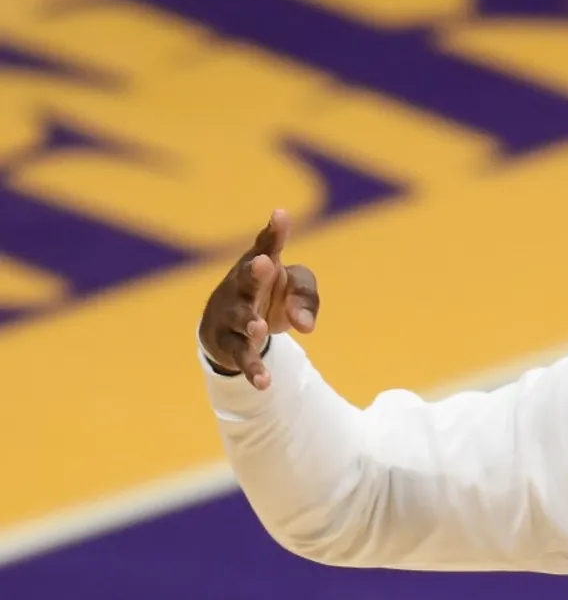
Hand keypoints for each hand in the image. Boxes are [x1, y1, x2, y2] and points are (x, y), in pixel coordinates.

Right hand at [198, 209, 318, 389]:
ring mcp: (232, 316)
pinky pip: (243, 358)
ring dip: (250, 324)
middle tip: (264, 264)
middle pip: (246, 279)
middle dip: (254, 272)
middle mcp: (240, 287)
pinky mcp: (230, 345)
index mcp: (258, 265)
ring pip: (241, 320)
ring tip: (260, 328)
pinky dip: (254, 370)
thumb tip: (306, 326)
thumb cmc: (267, 295)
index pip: (266, 245)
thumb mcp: (294, 289)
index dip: (273, 232)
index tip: (281, 216)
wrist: (231, 326)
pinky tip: (265, 383)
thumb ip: (306, 298)